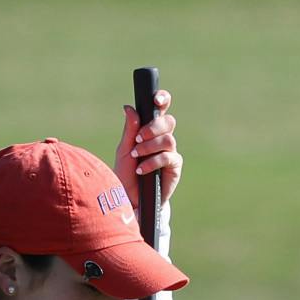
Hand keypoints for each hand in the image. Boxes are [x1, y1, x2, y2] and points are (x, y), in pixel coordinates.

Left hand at [113, 87, 182, 209]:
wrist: (129, 199)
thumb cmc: (126, 174)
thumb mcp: (124, 150)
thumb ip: (130, 130)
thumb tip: (129, 107)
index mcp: (150, 130)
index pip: (160, 110)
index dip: (163, 100)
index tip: (157, 99)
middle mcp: (163, 139)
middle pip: (168, 121)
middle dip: (153, 127)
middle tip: (138, 138)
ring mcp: (170, 152)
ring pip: (168, 139)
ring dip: (150, 146)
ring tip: (137, 156)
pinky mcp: (174, 167)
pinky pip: (168, 157)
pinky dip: (153, 162)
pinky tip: (141, 169)